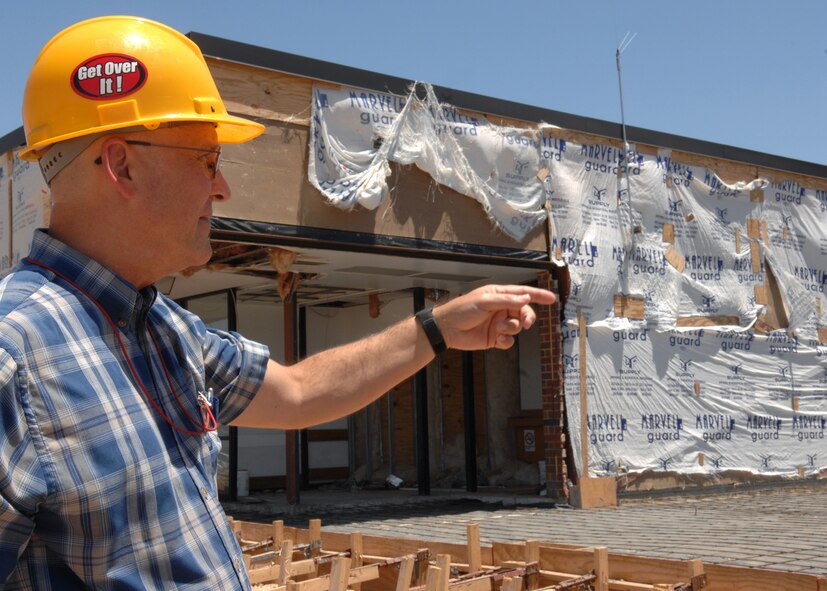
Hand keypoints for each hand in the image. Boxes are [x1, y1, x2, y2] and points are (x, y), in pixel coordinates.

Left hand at [432, 285, 556, 350]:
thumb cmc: (462, 309)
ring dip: (511, 328)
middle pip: (524, 312)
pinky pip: (509, 341)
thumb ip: (507, 300)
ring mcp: (499, 324)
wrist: (447, 329)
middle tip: (526, 323)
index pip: (523, 293)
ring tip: (499, 329)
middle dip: (527, 318)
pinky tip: (497, 339)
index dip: (538, 295)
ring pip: (517, 327)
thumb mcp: (484, 301)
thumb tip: (526, 298)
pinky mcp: (495, 338)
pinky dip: (506, 341)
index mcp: (499, 295)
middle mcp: (501, 308)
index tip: (552, 298)